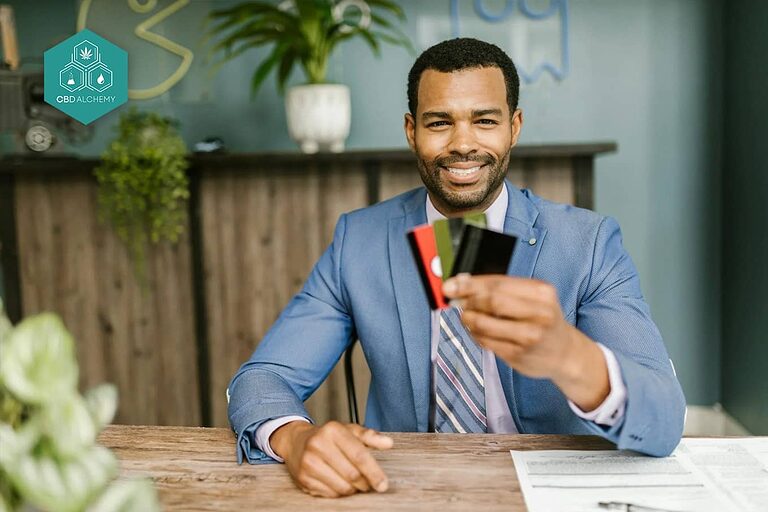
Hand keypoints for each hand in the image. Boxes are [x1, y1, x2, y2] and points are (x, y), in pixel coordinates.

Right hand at [270, 420, 392, 497]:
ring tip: (354, 483)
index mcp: (333, 430)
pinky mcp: (303, 478)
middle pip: (352, 474)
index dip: (374, 472)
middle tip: (368, 483)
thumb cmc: (328, 437)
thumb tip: (388, 443)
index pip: (359, 455)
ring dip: (353, 489)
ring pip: (341, 487)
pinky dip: (339, 493)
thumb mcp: (349, 430)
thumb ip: (370, 436)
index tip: (383, 484)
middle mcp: (318, 445)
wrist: (296, 442)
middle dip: (365, 483)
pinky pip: (330, 494)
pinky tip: (339, 483)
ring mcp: (309, 463)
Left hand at [442, 274, 608, 410]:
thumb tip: (461, 284)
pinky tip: (477, 331)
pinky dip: (475, 335)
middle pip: (491, 301)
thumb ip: (501, 289)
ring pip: (485, 324)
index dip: (469, 284)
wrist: (565, 352)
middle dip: (468, 301)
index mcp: (541, 292)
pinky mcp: (518, 354)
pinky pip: (486, 342)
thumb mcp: (533, 298)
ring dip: (468, 319)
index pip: (498, 282)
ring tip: (466, 318)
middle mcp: (539, 313)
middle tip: (457, 303)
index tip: (450, 286)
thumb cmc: (543, 320)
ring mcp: (529, 336)